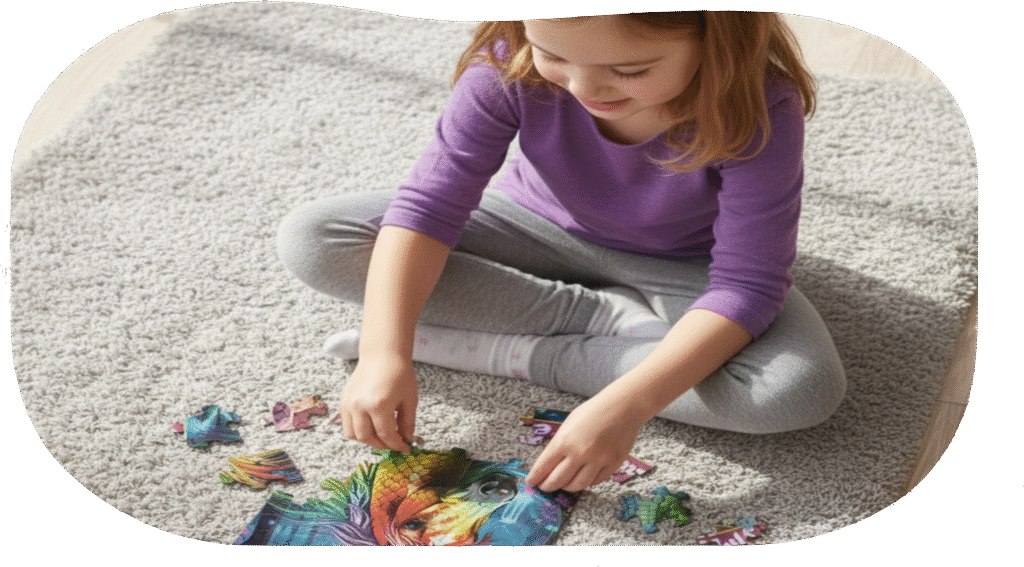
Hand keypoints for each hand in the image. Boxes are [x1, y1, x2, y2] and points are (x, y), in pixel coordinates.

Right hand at [337, 353, 417, 453]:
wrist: (382, 354)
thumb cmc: (399, 373)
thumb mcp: (409, 399)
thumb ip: (408, 423)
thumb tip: (407, 440)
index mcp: (379, 405)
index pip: (386, 435)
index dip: (397, 445)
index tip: (405, 448)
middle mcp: (360, 406)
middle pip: (368, 438)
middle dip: (382, 445)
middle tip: (394, 443)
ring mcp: (349, 404)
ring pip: (353, 435)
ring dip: (368, 440)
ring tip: (381, 436)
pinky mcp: (344, 401)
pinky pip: (347, 424)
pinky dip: (358, 430)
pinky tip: (371, 426)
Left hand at [525, 395, 644, 492]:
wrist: (623, 406)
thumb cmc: (593, 411)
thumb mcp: (569, 424)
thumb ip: (559, 445)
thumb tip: (549, 465)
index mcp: (565, 440)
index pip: (543, 467)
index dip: (535, 477)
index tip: (531, 482)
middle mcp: (580, 453)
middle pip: (558, 481)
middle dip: (548, 486)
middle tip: (545, 487)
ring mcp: (598, 460)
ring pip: (577, 485)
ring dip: (567, 487)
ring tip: (563, 484)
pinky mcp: (613, 464)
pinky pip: (595, 481)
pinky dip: (586, 481)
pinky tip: (582, 477)